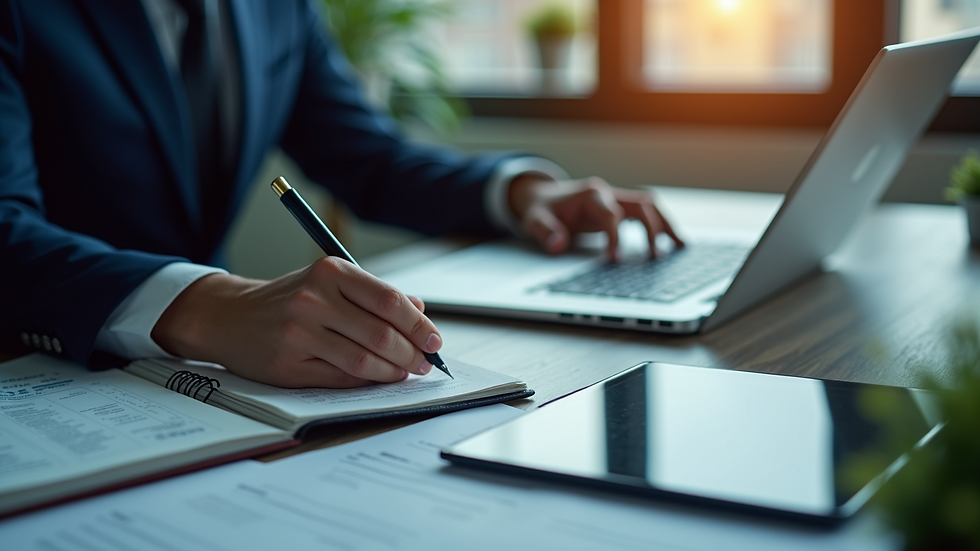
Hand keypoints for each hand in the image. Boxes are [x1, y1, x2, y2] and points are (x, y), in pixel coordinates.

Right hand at [151, 258, 441, 387]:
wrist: (228, 316)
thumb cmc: (288, 299)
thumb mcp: (329, 282)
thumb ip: (374, 295)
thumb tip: (420, 312)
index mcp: (330, 271)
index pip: (389, 300)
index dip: (419, 325)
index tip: (435, 340)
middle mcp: (314, 299)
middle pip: (380, 333)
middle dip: (411, 353)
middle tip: (424, 363)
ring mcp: (299, 333)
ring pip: (364, 360)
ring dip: (392, 372)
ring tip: (404, 372)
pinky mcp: (289, 364)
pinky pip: (341, 377)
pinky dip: (366, 380)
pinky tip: (375, 377)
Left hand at [508, 175, 682, 260]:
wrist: (542, 196)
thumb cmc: (541, 209)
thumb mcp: (534, 220)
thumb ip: (545, 232)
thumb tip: (558, 245)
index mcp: (590, 194)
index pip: (610, 215)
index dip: (615, 237)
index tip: (615, 260)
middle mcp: (607, 193)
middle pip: (641, 204)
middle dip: (652, 228)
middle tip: (656, 256)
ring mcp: (616, 198)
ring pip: (649, 205)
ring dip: (665, 224)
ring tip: (681, 246)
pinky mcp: (620, 206)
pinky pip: (646, 212)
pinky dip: (661, 225)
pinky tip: (674, 242)